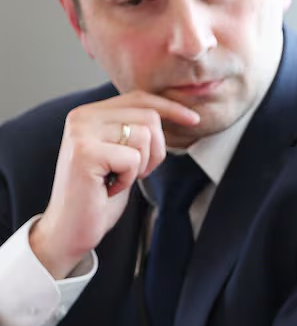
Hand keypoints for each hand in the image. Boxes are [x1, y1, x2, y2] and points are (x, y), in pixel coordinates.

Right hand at [29, 92, 199, 277]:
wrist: (71, 227)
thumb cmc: (100, 193)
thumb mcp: (122, 153)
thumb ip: (134, 129)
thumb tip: (173, 112)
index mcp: (89, 113)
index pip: (139, 98)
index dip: (170, 108)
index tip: (194, 120)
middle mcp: (81, 117)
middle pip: (148, 116)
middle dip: (157, 149)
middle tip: (138, 171)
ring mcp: (81, 134)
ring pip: (144, 136)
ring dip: (142, 165)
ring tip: (119, 178)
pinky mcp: (85, 153)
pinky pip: (133, 158)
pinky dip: (129, 178)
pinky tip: (110, 187)